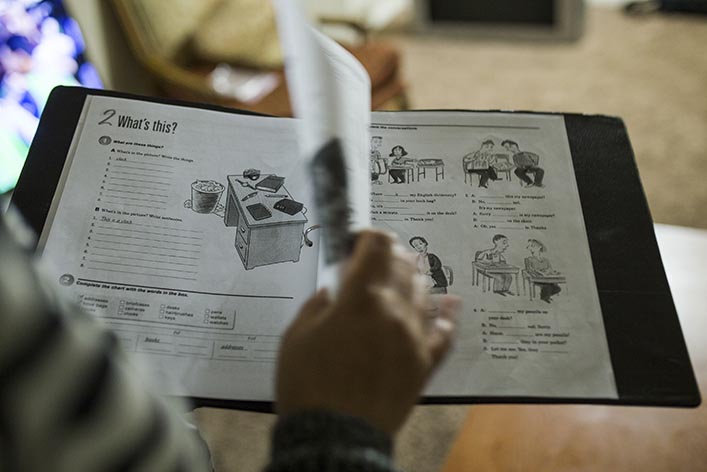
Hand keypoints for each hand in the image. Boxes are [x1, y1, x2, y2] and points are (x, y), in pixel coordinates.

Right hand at [275, 230, 460, 433]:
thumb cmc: (308, 385)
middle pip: (403, 264)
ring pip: (424, 292)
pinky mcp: (425, 364)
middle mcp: (395, 310)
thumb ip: (317, 306)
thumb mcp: (296, 336)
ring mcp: (415, 337)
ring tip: (399, 277)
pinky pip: (445, 333)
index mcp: (361, 297)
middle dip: (388, 255)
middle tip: (372, 262)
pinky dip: (448, 315)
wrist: (335, 437)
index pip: (377, 246)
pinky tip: (452, 302)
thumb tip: (333, 293)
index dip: (367, 237)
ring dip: (411, 277)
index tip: (355, 244)